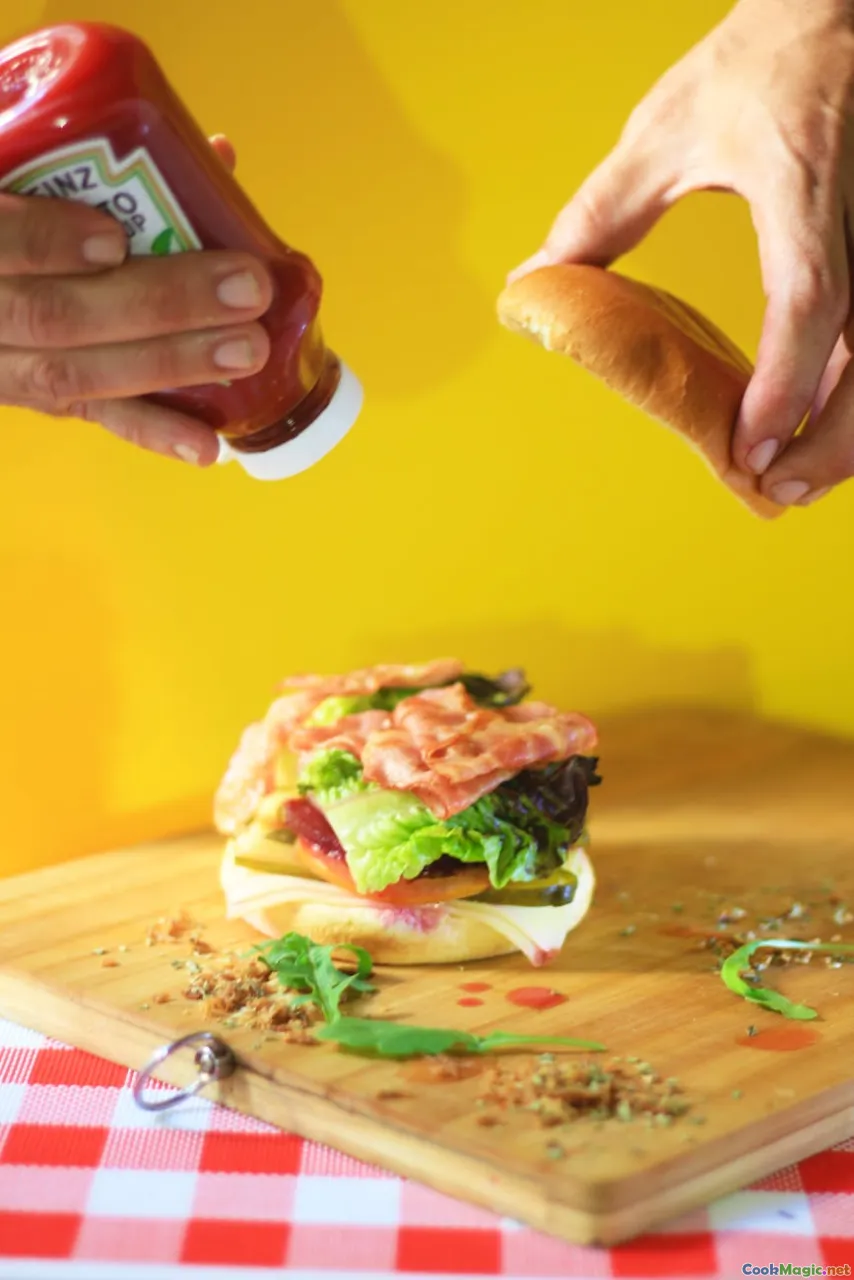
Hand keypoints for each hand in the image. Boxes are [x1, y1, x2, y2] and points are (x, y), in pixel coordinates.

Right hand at [0, 136, 271, 465]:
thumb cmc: (13, 198)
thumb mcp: (19, 158)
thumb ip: (77, 152)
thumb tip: (217, 154)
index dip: (42, 242)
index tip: (111, 240)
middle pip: (52, 315)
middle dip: (155, 305)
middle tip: (245, 289)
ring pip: (72, 373)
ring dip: (168, 364)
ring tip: (248, 351)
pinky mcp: (29, 394)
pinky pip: (87, 415)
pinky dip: (150, 431)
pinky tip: (208, 445)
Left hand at [510, 0, 853, 507]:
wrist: (841, 13)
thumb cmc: (761, 64)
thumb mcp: (669, 131)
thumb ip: (604, 212)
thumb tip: (538, 277)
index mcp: (806, 191)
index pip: (812, 299)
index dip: (787, 380)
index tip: (752, 444)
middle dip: (830, 435)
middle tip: (778, 490)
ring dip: (849, 429)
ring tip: (797, 482)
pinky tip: (823, 429)